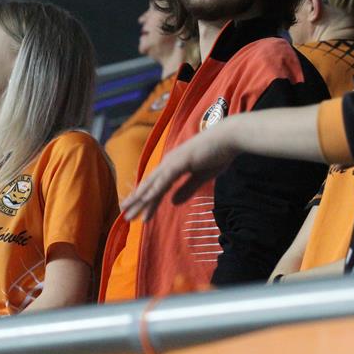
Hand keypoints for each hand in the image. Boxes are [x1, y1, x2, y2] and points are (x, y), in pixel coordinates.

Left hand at [121, 121, 237, 220]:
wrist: (229, 137)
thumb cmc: (217, 154)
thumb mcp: (200, 177)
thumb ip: (186, 189)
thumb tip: (172, 202)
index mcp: (172, 166)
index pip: (156, 186)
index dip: (146, 200)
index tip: (136, 212)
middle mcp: (168, 163)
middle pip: (149, 186)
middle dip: (136, 202)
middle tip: (124, 215)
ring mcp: (173, 162)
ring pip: (153, 185)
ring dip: (140, 200)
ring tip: (129, 214)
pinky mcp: (180, 162)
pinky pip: (165, 179)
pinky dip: (155, 190)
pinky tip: (145, 200)